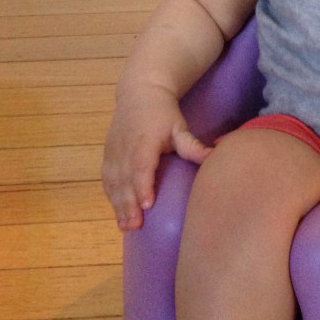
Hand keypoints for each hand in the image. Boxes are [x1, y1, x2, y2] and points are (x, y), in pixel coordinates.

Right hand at [101, 85, 210, 231]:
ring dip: (118, 205)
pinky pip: (107, 178)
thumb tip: (213, 158)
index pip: (141, 165)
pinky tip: (118, 213)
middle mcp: (125, 147)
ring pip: (113, 182)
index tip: (147, 205)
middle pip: (124, 179)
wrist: (139, 93)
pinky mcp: (107, 154)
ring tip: (126, 226)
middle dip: (128, 204)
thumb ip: (191, 145)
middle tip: (136, 225)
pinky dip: (111, 196)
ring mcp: (113, 151)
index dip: (143, 185)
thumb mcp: (179, 126)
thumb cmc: (163, 113)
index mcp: (143, 140)